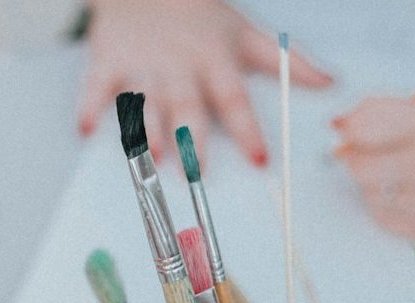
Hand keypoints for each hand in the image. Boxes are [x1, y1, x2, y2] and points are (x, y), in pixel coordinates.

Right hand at [79, 0, 331, 166]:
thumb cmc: (198, 14)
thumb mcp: (244, 31)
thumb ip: (285, 61)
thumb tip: (328, 83)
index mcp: (214, 60)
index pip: (234, 99)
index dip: (247, 129)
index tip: (260, 160)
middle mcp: (179, 67)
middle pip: (188, 106)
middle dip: (193, 139)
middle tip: (197, 175)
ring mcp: (142, 65)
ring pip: (144, 101)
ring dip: (145, 130)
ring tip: (150, 157)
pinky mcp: (109, 61)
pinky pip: (98, 87)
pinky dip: (90, 108)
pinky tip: (86, 131)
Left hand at [332, 97, 414, 240]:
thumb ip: (393, 115)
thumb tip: (344, 125)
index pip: (364, 128)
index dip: (350, 128)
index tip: (347, 128)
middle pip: (360, 167)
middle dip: (358, 157)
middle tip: (370, 151)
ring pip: (370, 196)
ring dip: (373, 183)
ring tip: (398, 171)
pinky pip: (387, 221)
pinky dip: (387, 206)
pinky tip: (405, 192)